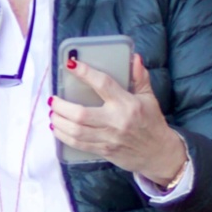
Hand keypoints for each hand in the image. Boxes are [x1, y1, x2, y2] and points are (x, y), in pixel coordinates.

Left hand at [48, 52, 187, 184]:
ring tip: (52, 113)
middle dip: (62, 106)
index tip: (70, 65)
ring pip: (76, 131)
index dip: (85, 73)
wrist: (159, 154)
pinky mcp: (103, 151)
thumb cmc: (153, 123)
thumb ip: (140, 78)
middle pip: (81, 114)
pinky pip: (78, 144)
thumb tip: (134, 58)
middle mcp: (116, 121)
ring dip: (59, 122)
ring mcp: (108, 138)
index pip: (103, 84)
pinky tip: (57, 128)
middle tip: (53, 99)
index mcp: (127, 104)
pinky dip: (64, 137)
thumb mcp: (149, 98)